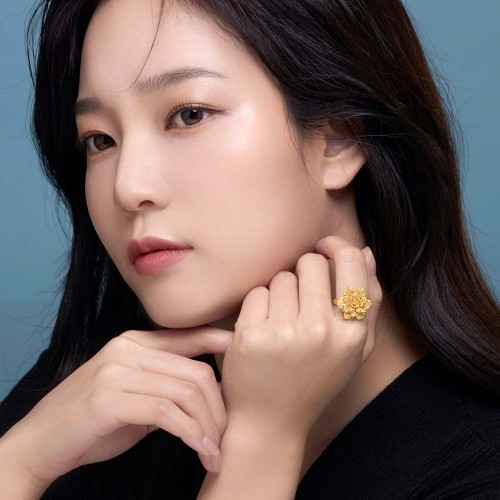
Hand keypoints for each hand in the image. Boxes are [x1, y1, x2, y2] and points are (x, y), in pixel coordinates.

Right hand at [3, 327, 231, 484]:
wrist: (41, 441)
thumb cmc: (93, 421)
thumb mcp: (135, 393)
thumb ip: (166, 384)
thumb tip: (210, 389)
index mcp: (136, 342)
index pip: (190, 337)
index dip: (222, 345)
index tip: (246, 360)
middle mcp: (128, 349)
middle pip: (195, 370)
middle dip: (219, 406)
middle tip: (227, 434)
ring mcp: (117, 370)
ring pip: (185, 392)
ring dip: (207, 426)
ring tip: (215, 450)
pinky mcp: (109, 398)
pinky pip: (166, 413)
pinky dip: (190, 434)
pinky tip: (201, 450)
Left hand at [220, 235, 381, 439]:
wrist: (270, 422)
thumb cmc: (315, 380)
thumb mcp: (353, 349)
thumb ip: (368, 301)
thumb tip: (365, 252)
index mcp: (351, 334)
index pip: (350, 262)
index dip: (335, 246)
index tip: (323, 248)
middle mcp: (320, 332)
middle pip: (311, 262)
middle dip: (304, 272)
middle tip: (300, 297)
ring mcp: (283, 334)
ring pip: (282, 276)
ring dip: (280, 292)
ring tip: (281, 322)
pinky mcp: (250, 335)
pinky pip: (256, 292)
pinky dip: (257, 306)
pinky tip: (261, 329)